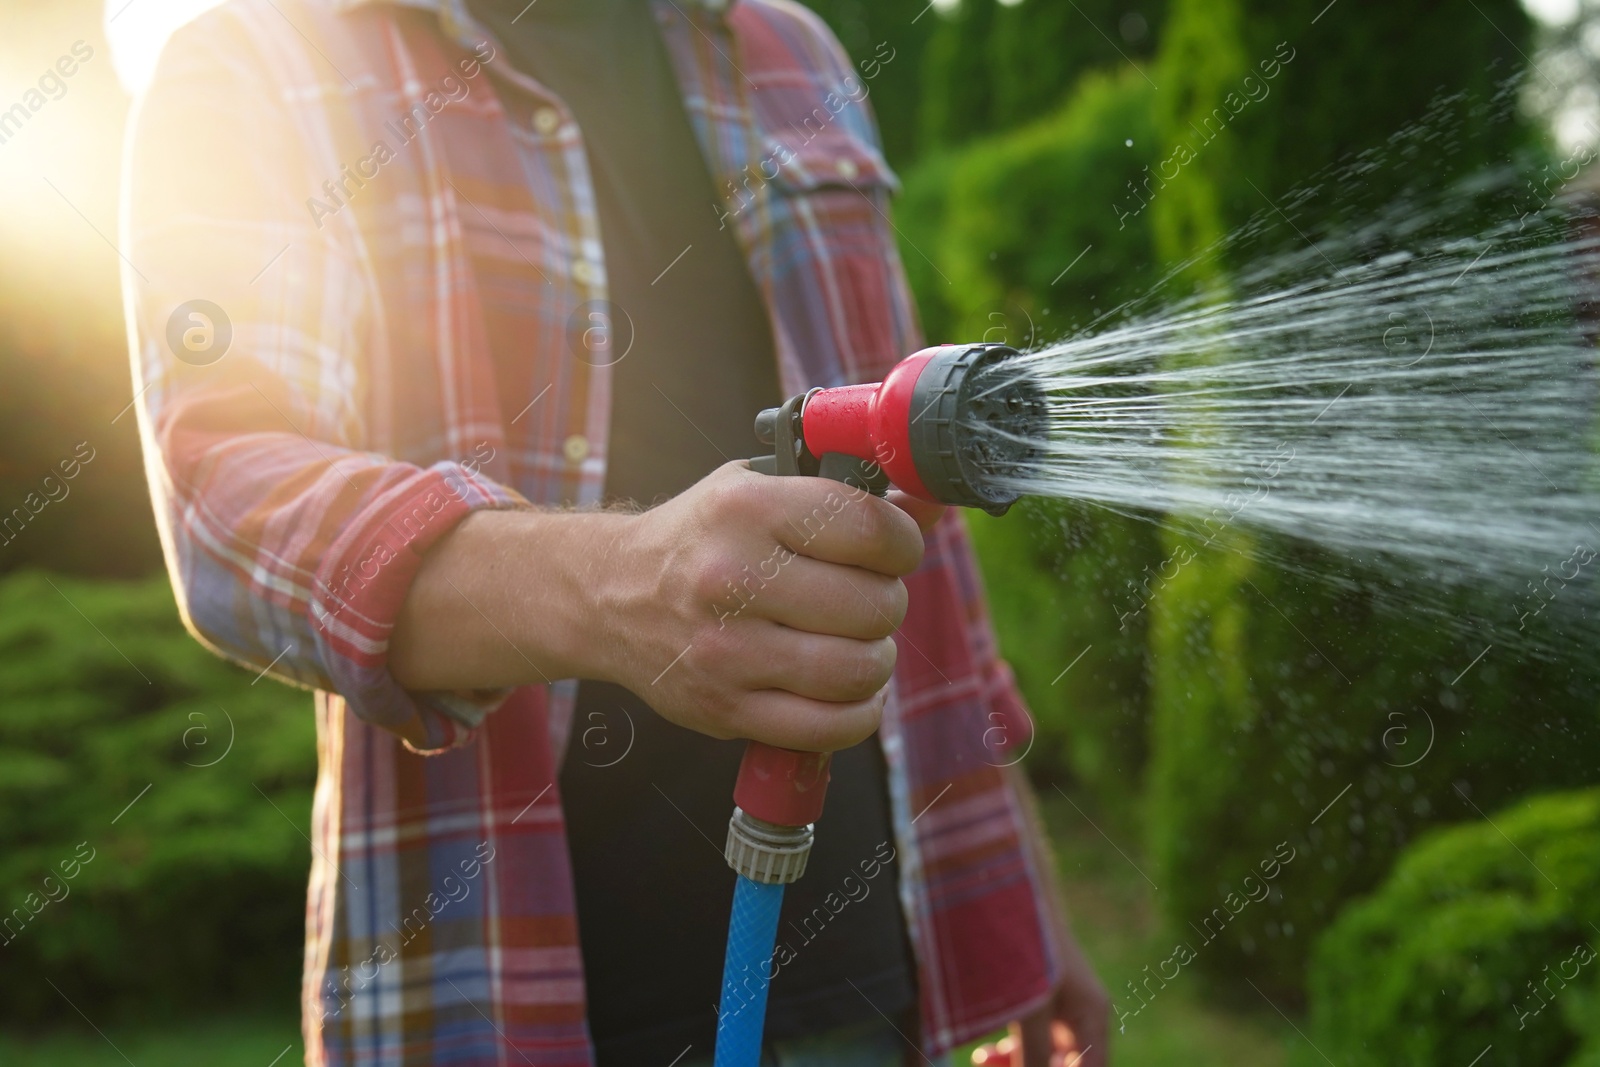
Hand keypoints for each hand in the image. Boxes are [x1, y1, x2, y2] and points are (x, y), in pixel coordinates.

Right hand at [598, 461, 925, 750]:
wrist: (609, 596)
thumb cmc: (702, 537)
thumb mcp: (760, 489)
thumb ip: (845, 497)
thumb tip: (933, 503)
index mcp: (747, 509)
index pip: (870, 529)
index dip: (904, 543)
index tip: (894, 551)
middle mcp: (732, 577)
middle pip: (872, 605)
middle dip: (887, 603)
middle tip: (867, 599)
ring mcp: (726, 651)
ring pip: (858, 669)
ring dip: (876, 659)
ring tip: (856, 642)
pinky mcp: (724, 710)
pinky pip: (830, 727)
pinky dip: (858, 712)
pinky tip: (847, 690)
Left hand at [971, 954, 1108, 1066]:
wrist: (1008, 891)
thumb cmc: (1028, 945)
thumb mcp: (1030, 1007)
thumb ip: (1034, 1053)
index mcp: (1093, 1016)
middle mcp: (1082, 1014)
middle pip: (1067, 1064)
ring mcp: (1058, 1007)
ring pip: (1044, 1055)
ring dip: (1018, 1063)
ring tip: (985, 1062)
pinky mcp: (1035, 999)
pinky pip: (1028, 1039)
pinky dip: (1010, 1050)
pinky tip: (987, 1053)